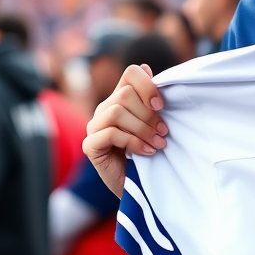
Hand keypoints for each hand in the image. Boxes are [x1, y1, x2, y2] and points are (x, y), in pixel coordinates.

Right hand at [83, 64, 167, 197]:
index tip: (161, 106)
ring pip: (117, 112)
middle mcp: (104, 108)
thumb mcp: (154, 123)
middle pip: (124, 94)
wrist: (138, 187)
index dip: (147, 85)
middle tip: (164, 132)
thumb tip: (146, 67)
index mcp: (121, 98)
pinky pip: (110, 133)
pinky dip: (132, 142)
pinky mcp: (90, 146)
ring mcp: (94, 127)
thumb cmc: (148, 152)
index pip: (130, 73)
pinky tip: (145, 152)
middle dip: (148, 114)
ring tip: (158, 143)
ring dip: (142, 129)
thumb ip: (151, 99)